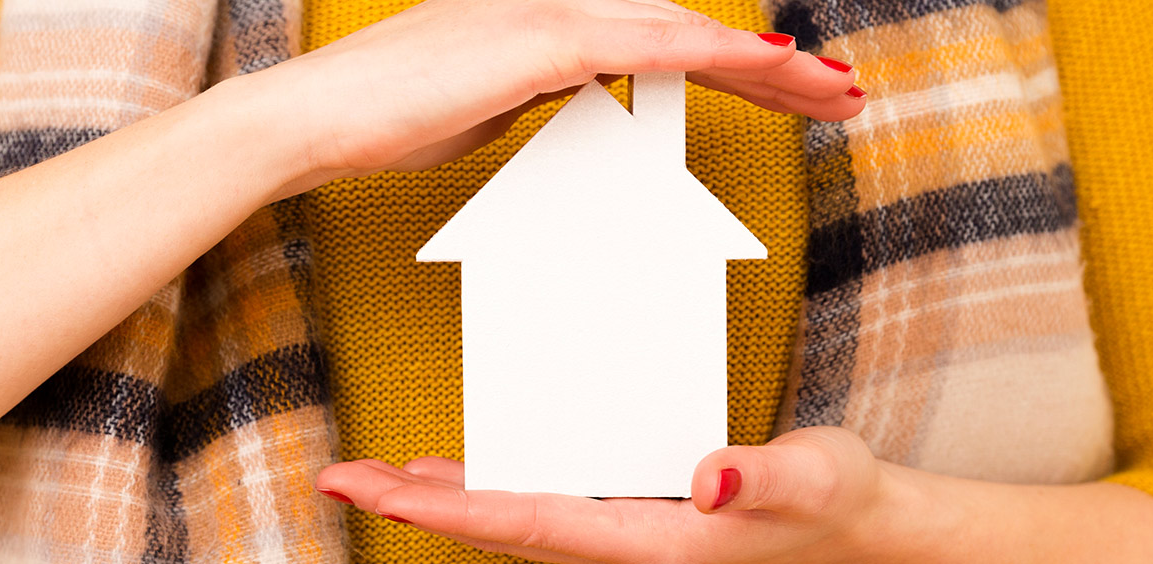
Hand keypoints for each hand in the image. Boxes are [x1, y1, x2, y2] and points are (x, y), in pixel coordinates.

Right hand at [210, 0, 865, 201]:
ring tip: (834, 92)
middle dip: (771, 66)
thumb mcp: (481, 110)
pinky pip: (653, 43)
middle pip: (687, 27)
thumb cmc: (382, 118)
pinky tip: (772, 67)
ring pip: (685, 29)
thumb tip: (585, 111)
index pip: (660, 36)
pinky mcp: (542, 38)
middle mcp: (557, 0)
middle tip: (838, 93)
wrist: (313, 116)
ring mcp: (551, 12)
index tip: (789, 90)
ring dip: (768, 64)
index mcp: (547, 15)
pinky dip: (717, 54)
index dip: (732, 62)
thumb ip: (538, 100)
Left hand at [314, 427, 928, 563]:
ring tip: (375, 478)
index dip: (446, 510)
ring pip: (509, 522)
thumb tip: (711, 478)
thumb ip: (762, 478)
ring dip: (440, 502)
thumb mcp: (812, 478)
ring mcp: (620, 538)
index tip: (378, 490)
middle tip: (336, 477)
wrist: (862, 531)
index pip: (526, 524)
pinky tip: (458, 476)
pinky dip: (488, 492)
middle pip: (495, 529)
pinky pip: (539, 510)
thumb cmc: (837, 502)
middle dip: (414, 506)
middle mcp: (619, 550)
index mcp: (647, 544)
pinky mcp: (627, 522)